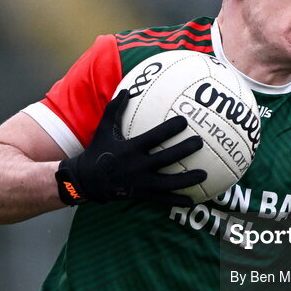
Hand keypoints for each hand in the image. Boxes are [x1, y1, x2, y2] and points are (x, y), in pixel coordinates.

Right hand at [56, 90, 206, 206]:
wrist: (87, 180)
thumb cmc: (98, 150)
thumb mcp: (103, 129)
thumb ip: (114, 109)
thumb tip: (126, 89)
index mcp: (130, 149)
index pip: (154, 138)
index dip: (169, 129)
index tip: (184, 121)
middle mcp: (137, 166)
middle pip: (165, 159)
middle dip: (184, 150)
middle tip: (199, 142)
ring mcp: (140, 183)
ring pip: (168, 183)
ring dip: (187, 180)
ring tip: (204, 174)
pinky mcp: (141, 195)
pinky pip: (162, 199)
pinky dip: (177, 201)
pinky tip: (193, 201)